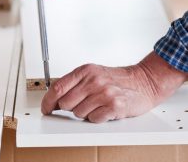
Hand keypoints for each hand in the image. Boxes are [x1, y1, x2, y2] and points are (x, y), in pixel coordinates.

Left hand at [41, 52, 187, 122]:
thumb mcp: (92, 74)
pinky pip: (93, 119)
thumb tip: (54, 99)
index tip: (46, 108)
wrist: (143, 81)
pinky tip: (104, 110)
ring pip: (78, 113)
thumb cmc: (116, 79)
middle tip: (81, 104)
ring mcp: (104, 93)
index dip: (48, 101)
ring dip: (85, 113)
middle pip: (65, 103)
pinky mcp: (114, 105)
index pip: (58, 87)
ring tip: (97, 105)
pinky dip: (97, 118)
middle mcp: (94, 80)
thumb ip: (73, 84)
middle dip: (69, 108)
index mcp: (85, 71)